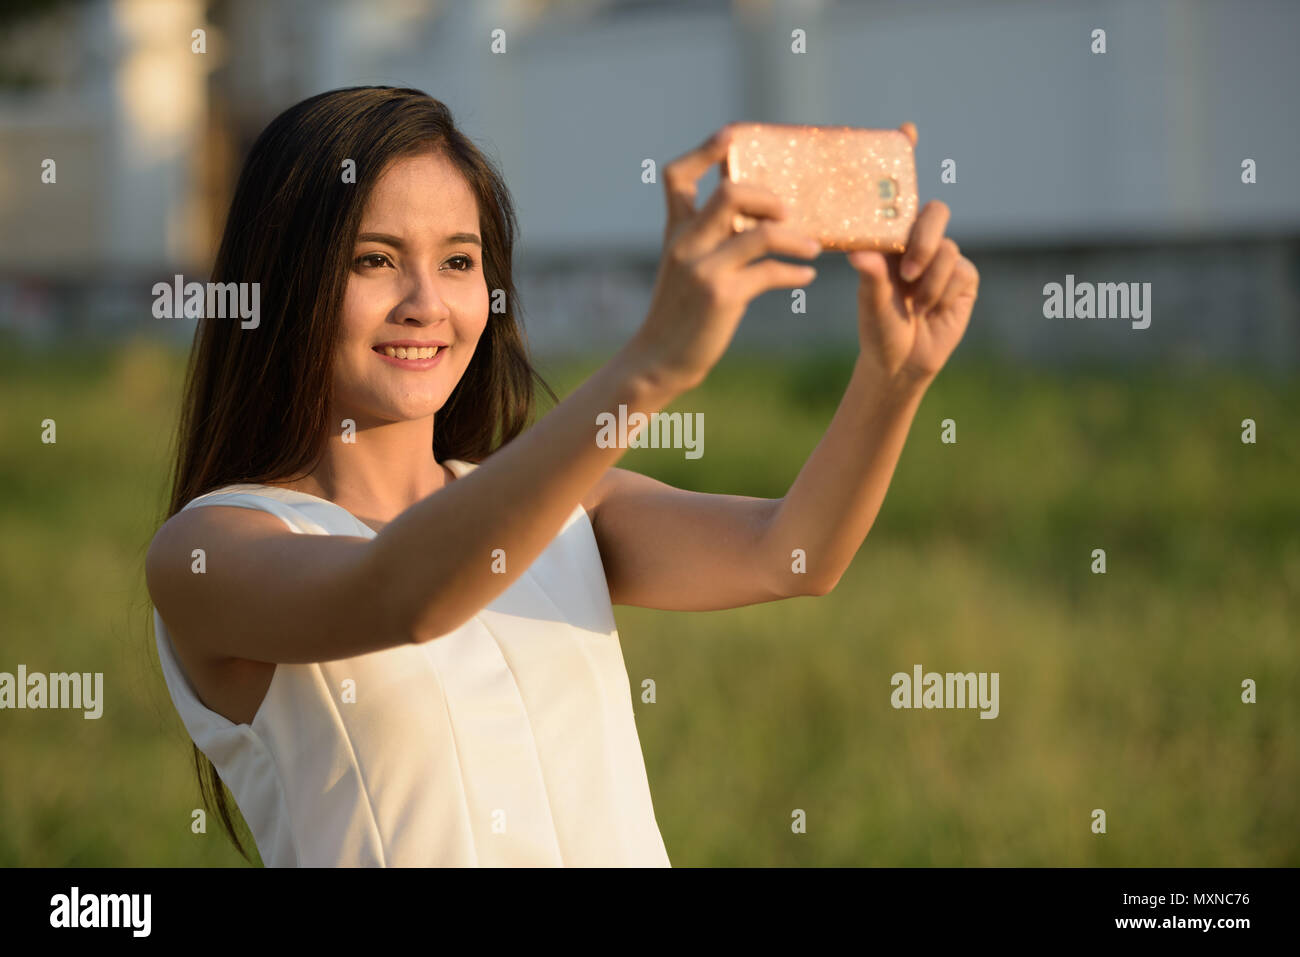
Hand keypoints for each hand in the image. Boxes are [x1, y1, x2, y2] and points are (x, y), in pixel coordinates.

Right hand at [628, 124, 822, 393]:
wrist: (659, 359)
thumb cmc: (681, 313)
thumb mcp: (684, 267)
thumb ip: (708, 237)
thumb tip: (755, 214)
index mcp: (676, 231)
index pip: (677, 176)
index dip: (705, 150)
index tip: (732, 135)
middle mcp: (686, 243)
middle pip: (730, 193)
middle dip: (768, 197)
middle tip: (788, 212)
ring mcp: (703, 269)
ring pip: (760, 234)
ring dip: (794, 237)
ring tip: (812, 246)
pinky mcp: (721, 296)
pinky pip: (769, 273)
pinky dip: (794, 273)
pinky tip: (806, 276)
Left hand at [848, 123, 978, 387]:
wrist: (901, 363)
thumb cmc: (877, 330)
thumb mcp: (869, 305)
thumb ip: (870, 278)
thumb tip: (861, 254)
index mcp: (888, 238)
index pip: (898, 193)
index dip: (906, 158)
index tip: (907, 129)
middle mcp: (916, 241)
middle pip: (934, 213)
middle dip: (923, 238)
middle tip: (907, 271)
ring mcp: (943, 258)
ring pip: (946, 249)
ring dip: (927, 282)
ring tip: (914, 306)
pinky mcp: (963, 278)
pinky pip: (959, 272)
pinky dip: (942, 294)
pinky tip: (932, 310)